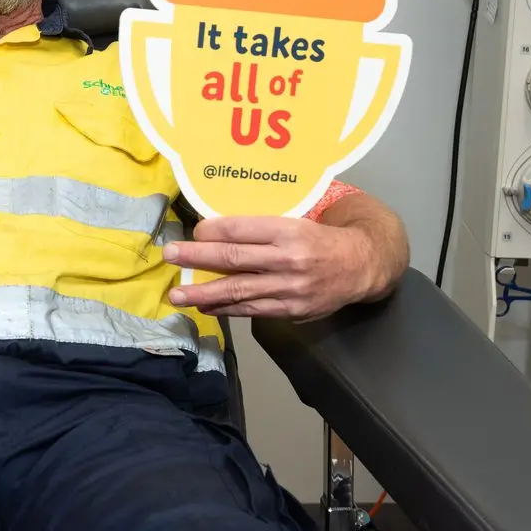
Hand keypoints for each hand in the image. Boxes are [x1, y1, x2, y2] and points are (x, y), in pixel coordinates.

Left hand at [163, 215, 382, 321]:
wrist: (360, 266)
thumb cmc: (319, 239)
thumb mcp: (295, 221)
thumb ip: (260, 228)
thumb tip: (214, 232)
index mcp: (288, 230)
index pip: (241, 229)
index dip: (212, 231)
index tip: (193, 232)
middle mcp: (288, 259)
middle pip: (234, 259)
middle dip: (196, 258)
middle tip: (169, 255)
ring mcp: (290, 288)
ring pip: (238, 290)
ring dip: (203, 293)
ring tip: (177, 295)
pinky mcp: (292, 310)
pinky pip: (252, 310)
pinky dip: (226, 309)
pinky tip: (206, 306)